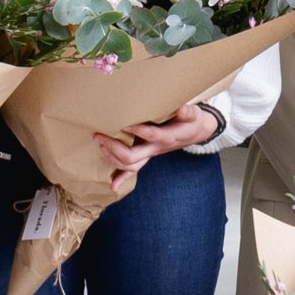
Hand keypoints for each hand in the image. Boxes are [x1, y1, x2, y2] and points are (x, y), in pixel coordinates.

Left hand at [97, 100, 221, 175]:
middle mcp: (156, 149)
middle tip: (99, 136)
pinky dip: (121, 179)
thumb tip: (181, 108)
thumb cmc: (191, 121)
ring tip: (100, 144)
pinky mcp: (146, 156)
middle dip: (113, 147)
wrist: (195, 133)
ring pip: (129, 165)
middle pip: (132, 156)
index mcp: (167, 137)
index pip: (151, 135)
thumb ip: (188, 112)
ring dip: (112, 157)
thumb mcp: (194, 114)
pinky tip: (112, 186)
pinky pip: (133, 171)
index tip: (123, 122)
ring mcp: (150, 154)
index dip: (137, 129)